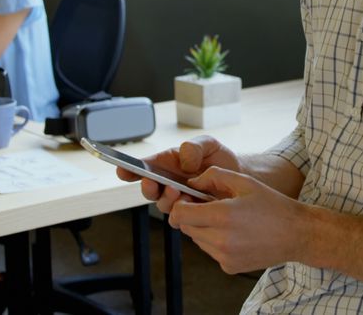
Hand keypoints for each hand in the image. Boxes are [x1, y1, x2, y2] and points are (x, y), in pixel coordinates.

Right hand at [115, 135, 240, 213]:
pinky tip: (192, 205)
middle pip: (148, 189)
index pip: (144, 166)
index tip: (122, 170)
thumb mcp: (209, 144)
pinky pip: (179, 218)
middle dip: (147, 187)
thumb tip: (183, 161)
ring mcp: (178, 199)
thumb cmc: (220, 159)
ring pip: (162, 205)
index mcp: (167, 163)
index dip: (130, 169)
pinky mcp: (190, 214)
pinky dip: (182, 214)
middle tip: (153, 183)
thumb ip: (194, 147)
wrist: (240, 178)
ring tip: (178, 192)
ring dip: (166, 199)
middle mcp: (168, 182)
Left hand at [168, 167, 308, 273]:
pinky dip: (215, 242)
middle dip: (192, 215)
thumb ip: (214, 176)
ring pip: (197, 240)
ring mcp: (224, 257)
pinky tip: (235, 234)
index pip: (180, 214)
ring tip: (227, 220)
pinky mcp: (229, 267)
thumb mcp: (245, 182)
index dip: (180, 205)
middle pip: (186, 227)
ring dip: (204, 228)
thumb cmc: (273, 205)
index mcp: (223, 216)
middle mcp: (221, 240)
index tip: (189, 199)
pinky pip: (210, 251)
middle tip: (210, 206)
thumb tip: (192, 183)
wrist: (297, 234)